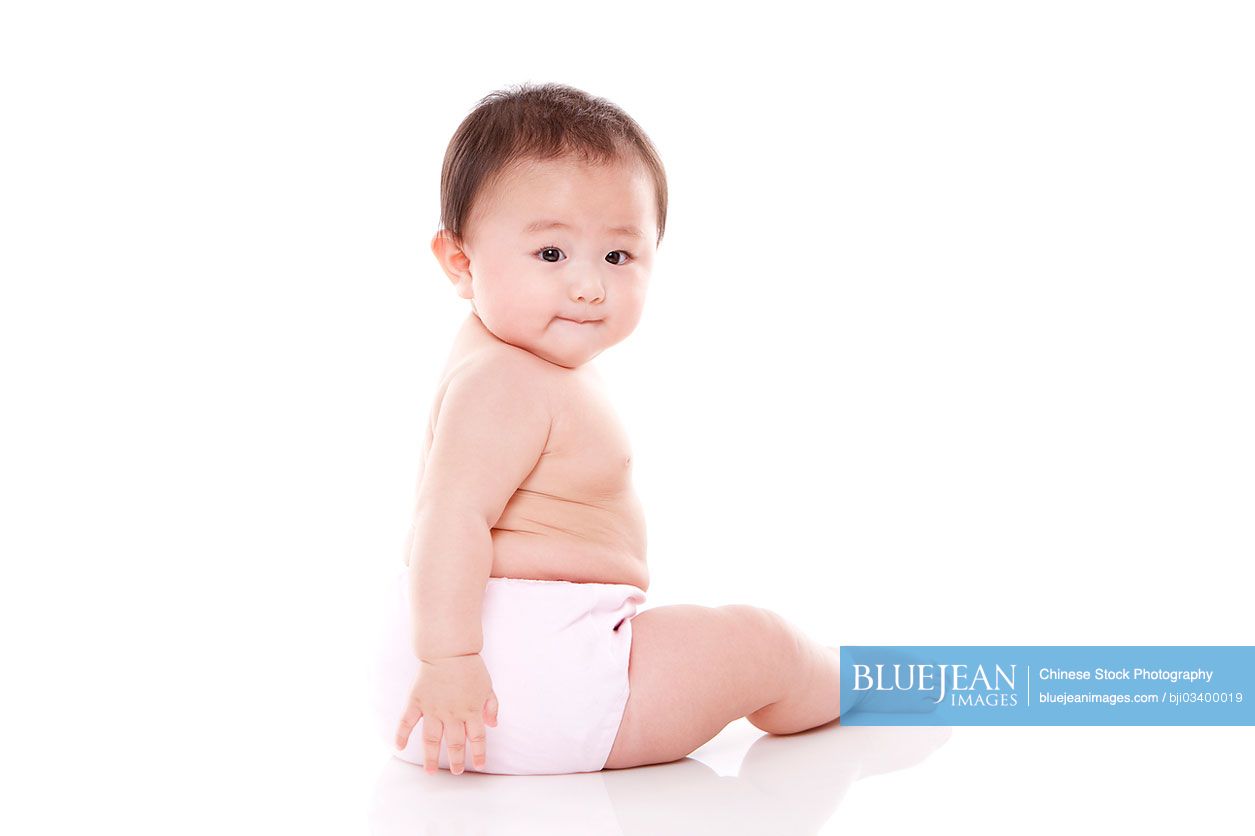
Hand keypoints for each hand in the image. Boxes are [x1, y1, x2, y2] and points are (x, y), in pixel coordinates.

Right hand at [394, 652, 498, 773]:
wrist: (449, 651)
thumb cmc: (470, 667)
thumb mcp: (488, 687)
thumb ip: (491, 707)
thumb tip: (493, 725)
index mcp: (471, 711)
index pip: (476, 738)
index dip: (478, 754)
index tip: (478, 766)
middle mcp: (452, 714)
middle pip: (454, 743)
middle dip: (455, 760)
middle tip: (455, 772)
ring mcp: (433, 709)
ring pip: (431, 739)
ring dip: (430, 757)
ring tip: (429, 772)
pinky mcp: (417, 702)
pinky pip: (407, 721)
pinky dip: (402, 734)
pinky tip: (399, 747)